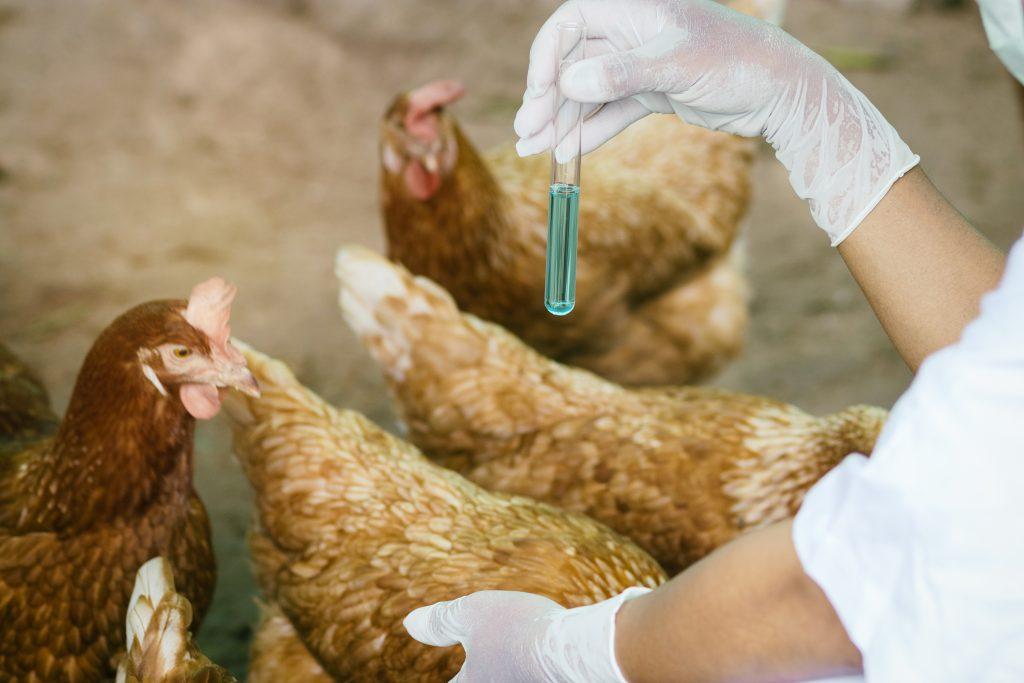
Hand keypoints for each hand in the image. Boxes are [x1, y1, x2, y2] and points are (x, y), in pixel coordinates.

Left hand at [404, 588, 649, 681]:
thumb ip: (439, 621)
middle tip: (480, 662)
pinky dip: (530, 672)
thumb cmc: (521, 630)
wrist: (580, 650)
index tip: (457, 671)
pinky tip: (536, 659)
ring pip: (506, 679)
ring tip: (508, 656)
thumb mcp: (472, 613)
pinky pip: (531, 680)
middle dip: (478, 672)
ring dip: (504, 671)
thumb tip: (409, 623)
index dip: (455, 675)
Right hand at [514, 0, 918, 244]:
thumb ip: (620, 72)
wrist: (779, 91)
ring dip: (561, 121)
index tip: (538, 94)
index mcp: (633, 10)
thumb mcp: (675, 64)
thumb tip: (568, 81)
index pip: (570, 25)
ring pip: (587, 92)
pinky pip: (609, 113)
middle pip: (572, 63)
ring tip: (533, 151)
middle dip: (547, 98)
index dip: (547, 58)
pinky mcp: (651, 94)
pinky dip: (588, 132)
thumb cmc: (733, 61)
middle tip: (526, 131)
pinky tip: (565, 153)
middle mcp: (631, 34)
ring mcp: (639, 66)